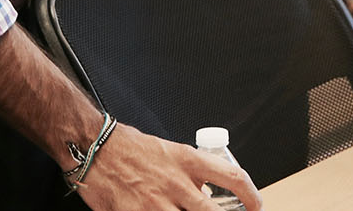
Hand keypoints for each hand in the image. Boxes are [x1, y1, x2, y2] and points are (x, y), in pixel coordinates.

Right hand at [75, 123, 262, 210]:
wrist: (96, 149)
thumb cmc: (129, 148)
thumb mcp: (169, 153)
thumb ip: (189, 174)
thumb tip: (205, 196)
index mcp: (188, 161)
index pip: (232, 176)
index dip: (251, 195)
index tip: (256, 205)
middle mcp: (177, 183)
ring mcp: (158, 203)